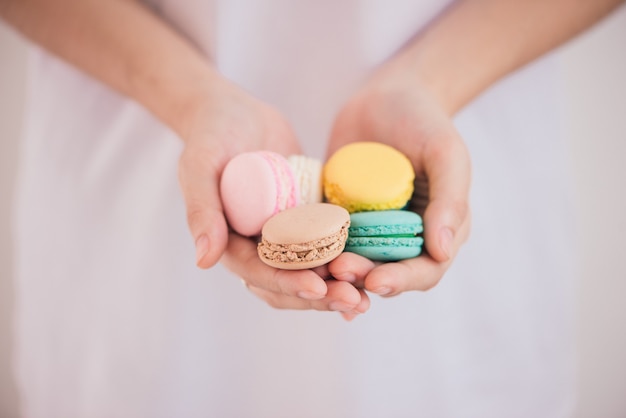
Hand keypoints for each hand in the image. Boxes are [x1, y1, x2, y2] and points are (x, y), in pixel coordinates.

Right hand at [178, 74, 368, 317]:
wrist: (235, 112)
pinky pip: (327, 243)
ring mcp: (284, 233)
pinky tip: (374, 267)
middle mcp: (257, 244)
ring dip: (337, 286)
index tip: (318, 288)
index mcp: (229, 242)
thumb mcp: (200, 165)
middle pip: (289, 281)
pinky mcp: (306, 217)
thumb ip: (201, 210)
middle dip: (320, 296)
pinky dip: (347, 258)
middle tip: (355, 302)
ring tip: (367, 296)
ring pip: (311, 270)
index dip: (287, 283)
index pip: (259, 273)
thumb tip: (203, 261)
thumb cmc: (211, 135)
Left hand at [326, 60, 471, 296]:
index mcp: (438, 230)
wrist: (388, 95)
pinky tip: (295, 254)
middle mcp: (403, 237)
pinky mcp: (340, 216)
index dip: (402, 281)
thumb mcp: (446, 154)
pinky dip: (314, 249)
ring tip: (316, 266)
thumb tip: (443, 251)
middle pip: (385, 273)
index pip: (425, 270)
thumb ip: (450, 200)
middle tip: (338, 270)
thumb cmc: (425, 121)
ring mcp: (369, 229)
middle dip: (362, 278)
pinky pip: (326, 238)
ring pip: (353, 262)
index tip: (377, 281)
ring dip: (335, 271)